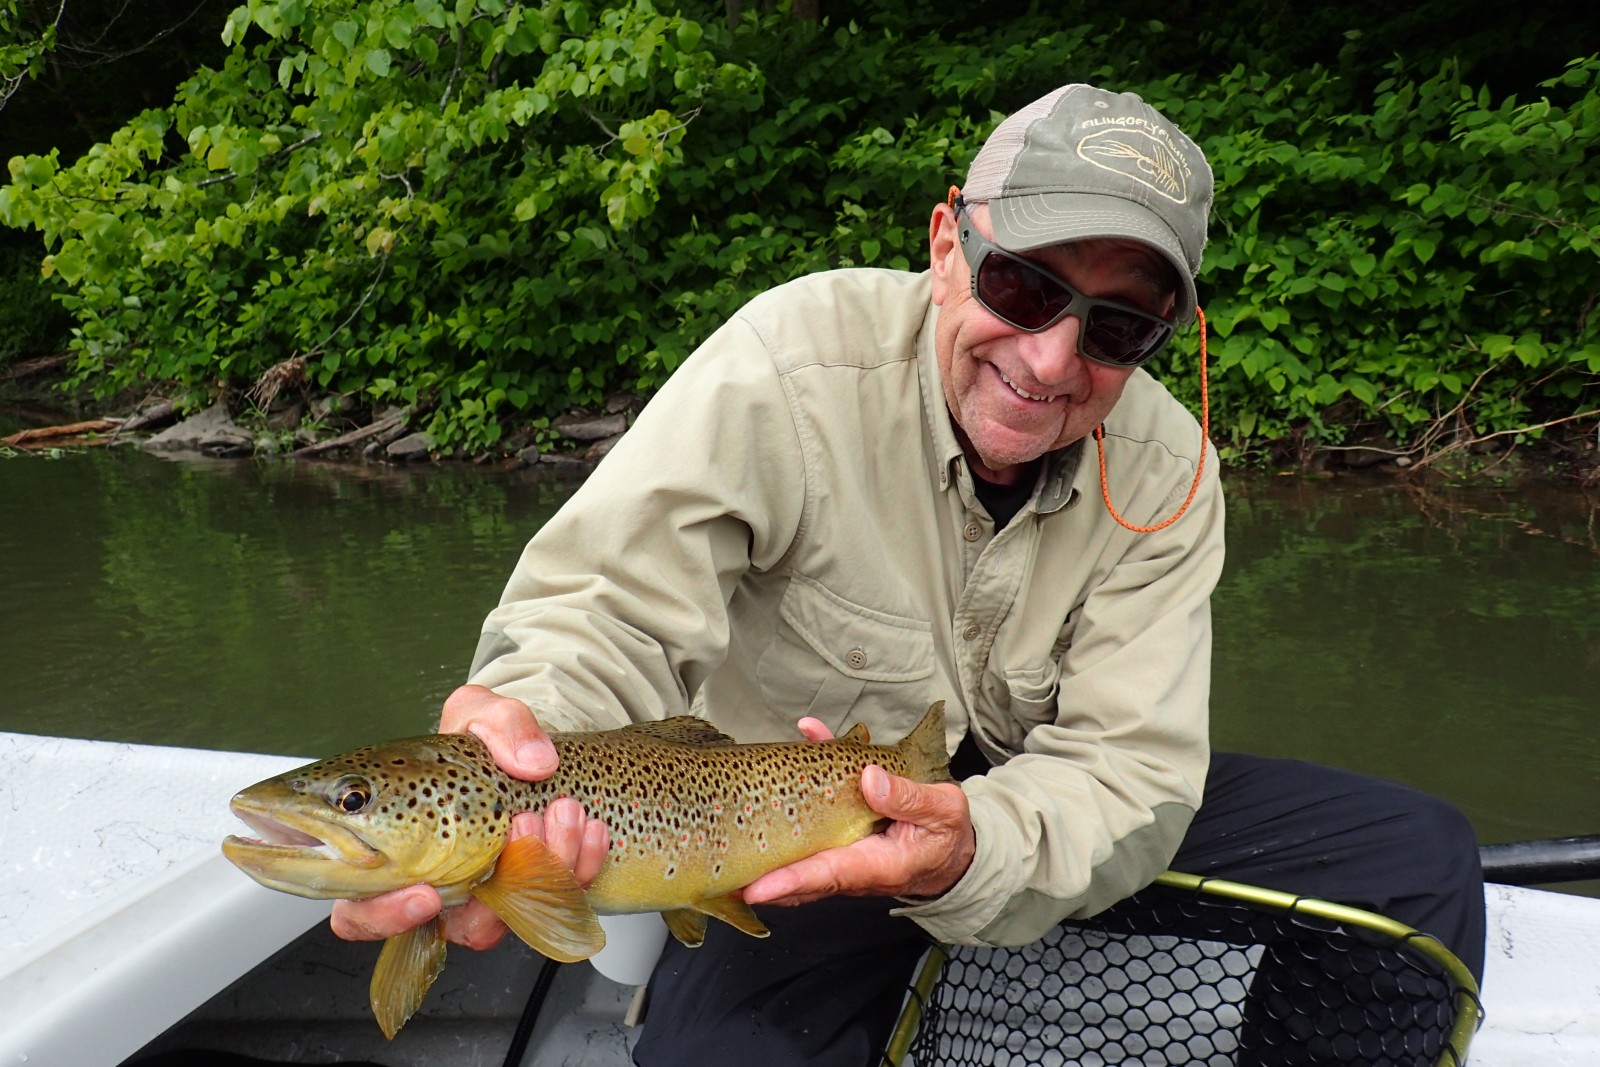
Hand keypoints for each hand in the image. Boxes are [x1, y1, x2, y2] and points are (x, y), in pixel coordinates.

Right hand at [330, 685, 609, 948]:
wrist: (532, 754)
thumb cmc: (483, 741)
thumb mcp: (482, 714)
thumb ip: (501, 723)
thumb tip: (532, 761)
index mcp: (392, 852)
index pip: (359, 912)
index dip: (382, 916)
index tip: (424, 893)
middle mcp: (437, 885)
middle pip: (449, 927)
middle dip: (492, 890)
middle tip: (522, 826)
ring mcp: (489, 894)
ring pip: (512, 916)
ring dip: (545, 869)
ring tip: (564, 809)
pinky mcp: (537, 893)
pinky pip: (560, 900)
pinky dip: (581, 865)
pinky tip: (591, 826)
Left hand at [739, 718, 975, 905]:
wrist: (953, 848)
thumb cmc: (947, 832)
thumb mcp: (943, 810)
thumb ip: (909, 797)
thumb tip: (868, 779)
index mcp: (879, 865)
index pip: (828, 875)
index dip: (791, 881)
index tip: (756, 889)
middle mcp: (853, 864)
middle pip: (799, 875)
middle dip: (761, 875)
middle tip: (721, 869)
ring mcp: (841, 853)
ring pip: (799, 849)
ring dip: (768, 838)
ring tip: (729, 831)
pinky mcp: (837, 836)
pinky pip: (810, 818)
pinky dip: (796, 789)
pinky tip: (804, 742)